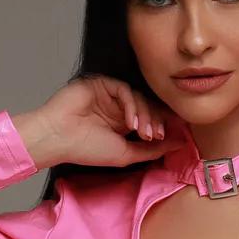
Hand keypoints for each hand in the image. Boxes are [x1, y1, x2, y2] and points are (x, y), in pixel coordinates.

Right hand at [10, 76, 187, 169]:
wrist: (59, 138)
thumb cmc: (86, 149)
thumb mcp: (126, 154)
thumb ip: (152, 150)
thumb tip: (179, 145)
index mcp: (122, 125)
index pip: (149, 119)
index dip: (161, 126)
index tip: (168, 137)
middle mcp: (117, 108)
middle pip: (148, 107)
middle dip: (155, 122)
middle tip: (154, 136)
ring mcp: (109, 96)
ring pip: (139, 98)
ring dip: (145, 115)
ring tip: (142, 132)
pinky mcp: (102, 84)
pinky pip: (125, 90)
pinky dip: (132, 105)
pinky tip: (130, 121)